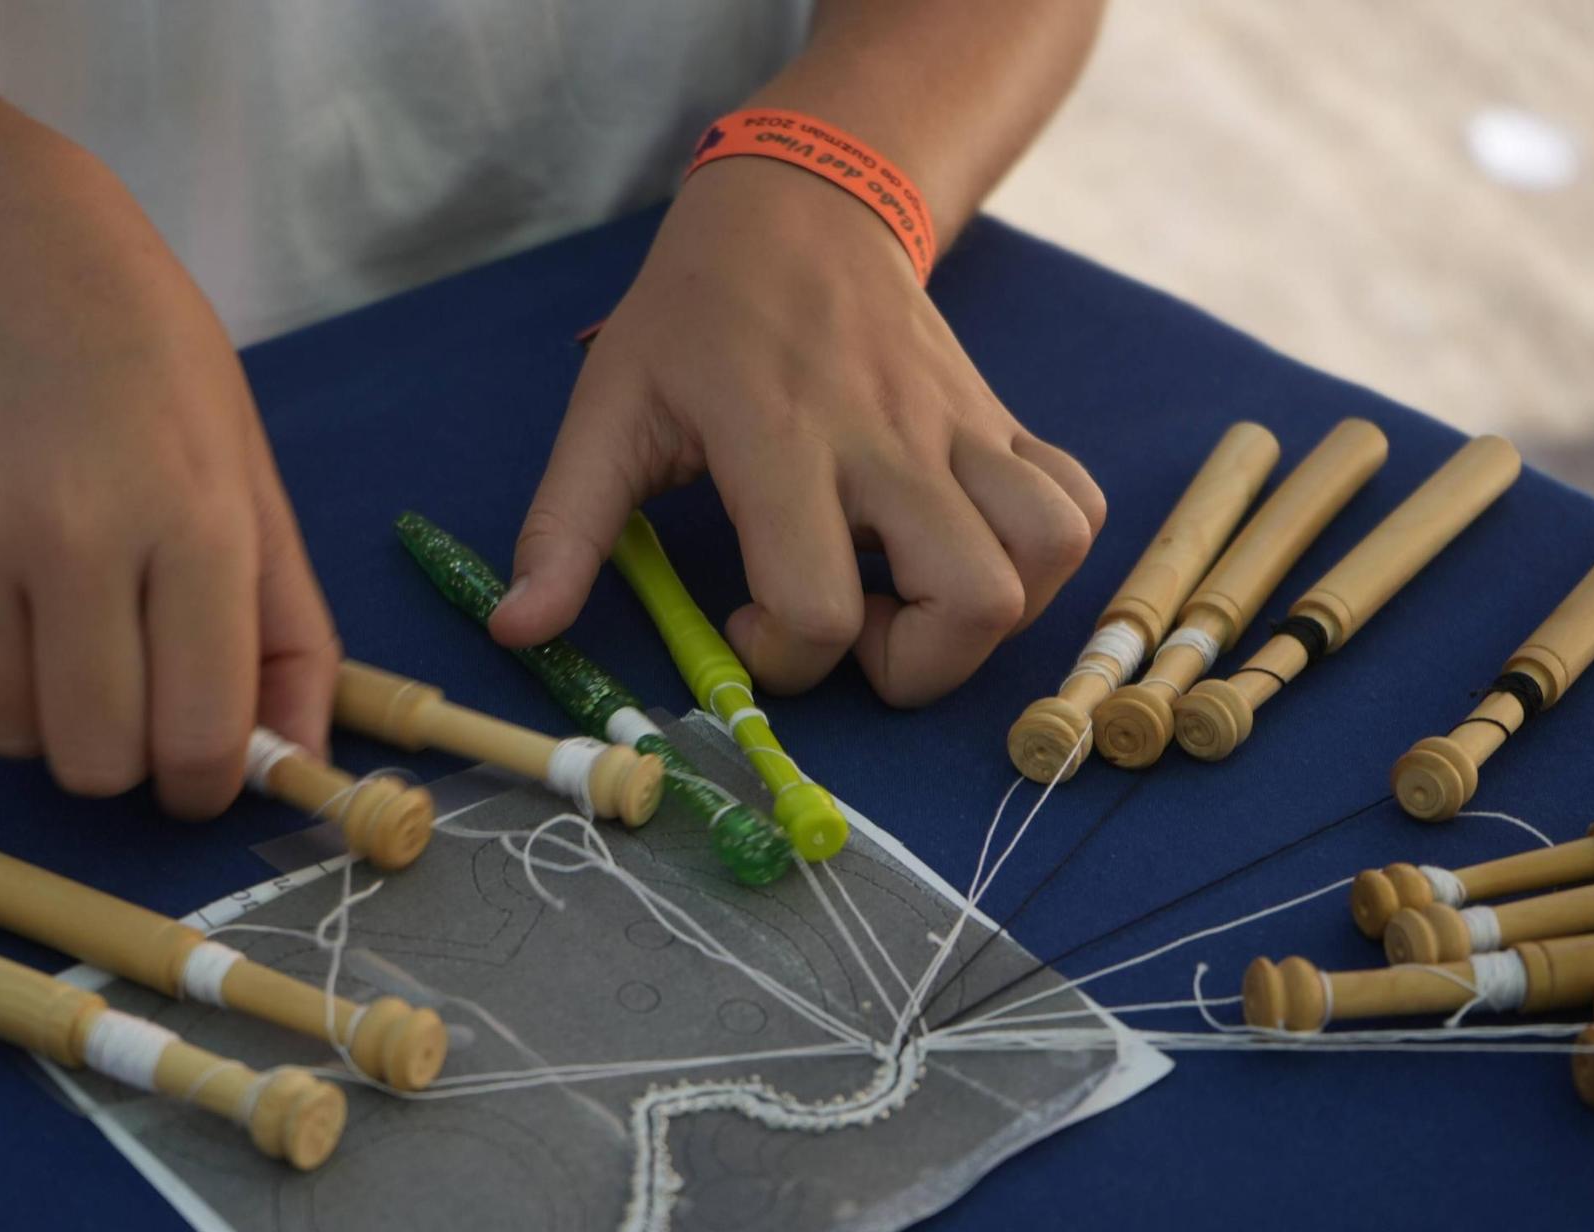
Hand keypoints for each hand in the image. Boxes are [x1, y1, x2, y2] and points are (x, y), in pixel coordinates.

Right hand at [0, 145, 336, 815]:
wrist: (6, 256)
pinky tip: (4, 571)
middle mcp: (76, 535)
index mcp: (195, 523)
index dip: (205, 784)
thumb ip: (287, 636)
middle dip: (127, 757)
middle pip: (94, 765)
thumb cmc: (161, 383)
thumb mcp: (255, 489)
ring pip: (10, 735)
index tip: (203, 767)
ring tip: (71, 613)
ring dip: (50, 710)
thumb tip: (304, 766)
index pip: (196, 739)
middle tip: (139, 689)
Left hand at [489, 160, 1104, 705]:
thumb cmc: (694, 316)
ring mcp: (961, 428)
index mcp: (781, 443)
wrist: (800, 203)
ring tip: (909, 595)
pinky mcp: (1003, 419)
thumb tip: (516, 632)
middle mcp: (890, 440)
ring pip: (1046, 554)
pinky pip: (1076, 506)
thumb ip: (564, 528)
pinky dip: (1041, 555)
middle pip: (973, 601)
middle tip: (847, 626)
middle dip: (913, 665)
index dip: (785, 657)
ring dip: (987, 614)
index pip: (817, 606)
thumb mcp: (608, 411)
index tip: (749, 624)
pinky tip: (964, 551)